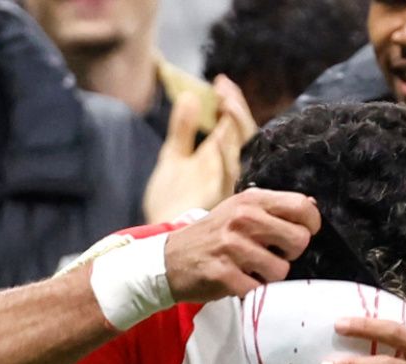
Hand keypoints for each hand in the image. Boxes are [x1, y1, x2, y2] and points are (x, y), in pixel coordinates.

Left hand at [142, 74, 250, 222]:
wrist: (160, 238)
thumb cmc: (169, 202)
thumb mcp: (173, 157)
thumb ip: (182, 128)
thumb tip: (190, 95)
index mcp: (220, 159)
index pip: (235, 126)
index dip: (232, 103)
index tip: (220, 82)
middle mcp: (229, 170)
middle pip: (245, 135)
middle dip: (237, 110)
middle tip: (224, 90)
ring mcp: (227, 184)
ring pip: (243, 150)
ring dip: (235, 124)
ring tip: (225, 101)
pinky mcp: (221, 200)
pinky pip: (231, 175)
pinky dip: (227, 154)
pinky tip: (218, 136)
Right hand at [163, 188, 317, 301]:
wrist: (169, 260)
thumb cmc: (212, 236)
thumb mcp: (239, 210)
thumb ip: (274, 209)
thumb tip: (311, 206)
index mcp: (251, 201)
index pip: (302, 207)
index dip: (310, 225)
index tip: (299, 235)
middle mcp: (242, 219)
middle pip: (299, 240)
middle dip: (290, 254)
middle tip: (271, 255)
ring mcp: (232, 247)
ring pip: (282, 270)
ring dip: (270, 276)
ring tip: (250, 269)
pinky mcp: (224, 274)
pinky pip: (259, 289)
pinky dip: (252, 290)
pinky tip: (238, 280)